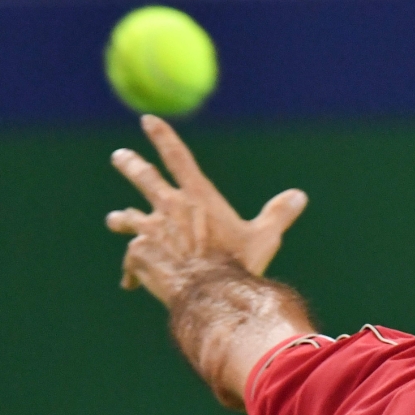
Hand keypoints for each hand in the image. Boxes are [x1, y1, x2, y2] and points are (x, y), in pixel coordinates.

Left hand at [106, 115, 307, 304]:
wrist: (209, 294)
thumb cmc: (238, 263)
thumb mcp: (264, 237)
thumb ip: (278, 214)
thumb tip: (299, 196)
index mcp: (199, 197)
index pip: (179, 158)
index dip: (163, 137)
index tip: (148, 121)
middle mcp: (169, 208)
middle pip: (144, 178)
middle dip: (130, 164)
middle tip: (120, 156)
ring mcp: (149, 231)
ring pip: (127, 219)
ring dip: (121, 219)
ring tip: (115, 220)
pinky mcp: (138, 256)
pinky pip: (131, 262)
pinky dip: (132, 272)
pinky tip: (131, 284)